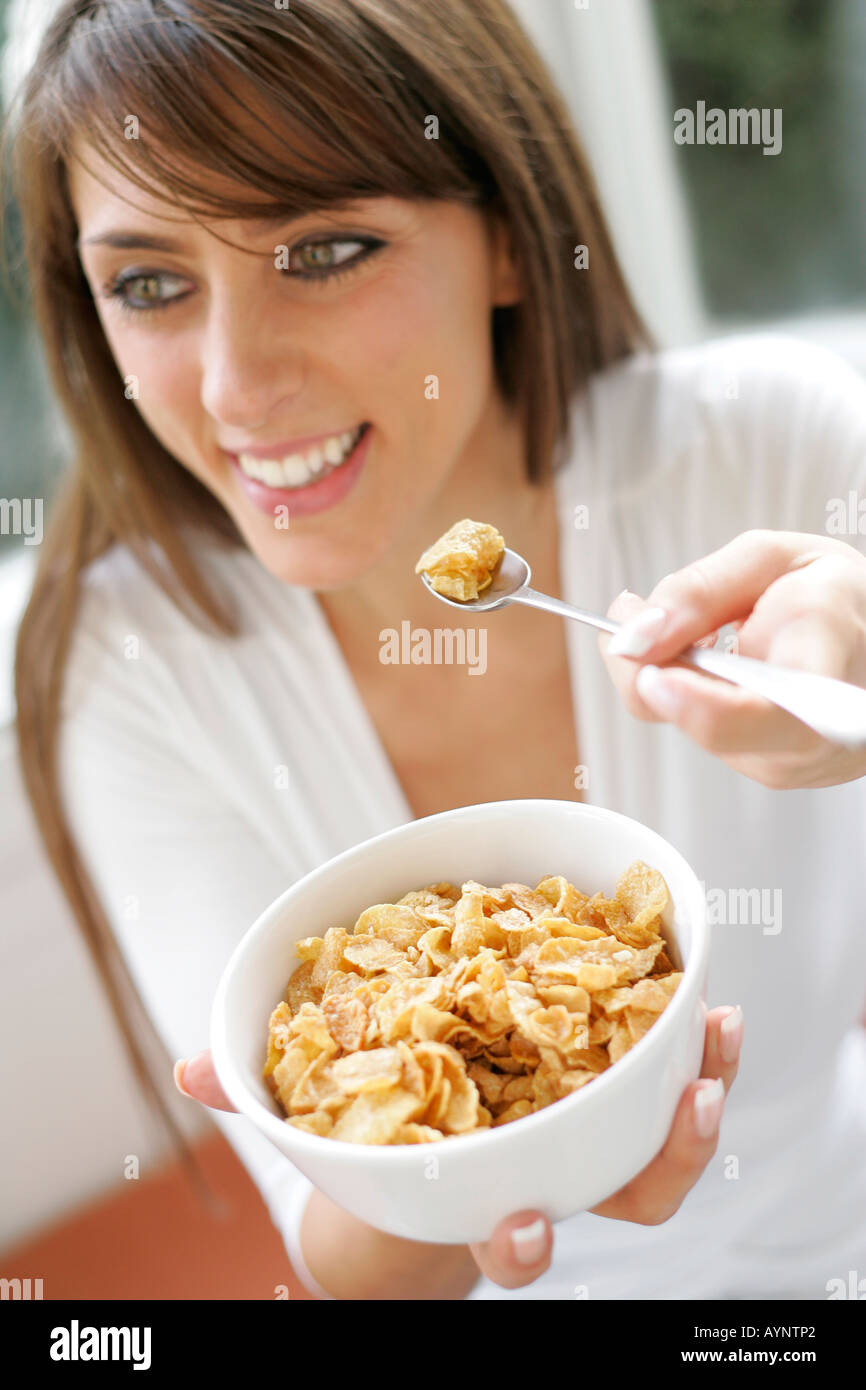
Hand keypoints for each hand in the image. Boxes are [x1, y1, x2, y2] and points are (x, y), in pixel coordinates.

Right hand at [174, 1003, 742, 1290]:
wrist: (428, 1147)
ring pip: (664, 1140)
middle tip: (690, 1110)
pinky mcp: (611, 1074)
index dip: (521, 1242)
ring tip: (717, 1027)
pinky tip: (703, 994)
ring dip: (698, 1088)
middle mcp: (553, 1175)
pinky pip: (665, 1070)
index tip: (522, 1230)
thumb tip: (192, 1069)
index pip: (511, 1239)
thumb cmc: (382, 1140)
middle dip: (661, 1165)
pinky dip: (688, 1039)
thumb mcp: (325, 1126)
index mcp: (482, 1197)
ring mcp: (591, 1132)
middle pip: (624, 1197)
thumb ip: (266, 1098)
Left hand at [599, 529, 865, 788]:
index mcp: (832, 652)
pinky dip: (693, 698)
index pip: (772, 707)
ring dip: (672, 682)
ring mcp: (803, 760)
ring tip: (688, 631)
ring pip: (703, 734)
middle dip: (656, 678)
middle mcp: (823, 725)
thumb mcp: (771, 559)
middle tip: (629, 624)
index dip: (704, 704)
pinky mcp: (782, 770)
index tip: (653, 675)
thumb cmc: (836, 594)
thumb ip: (699, 591)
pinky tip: (711, 663)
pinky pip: (713, 739)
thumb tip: (635, 635)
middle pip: (719, 730)